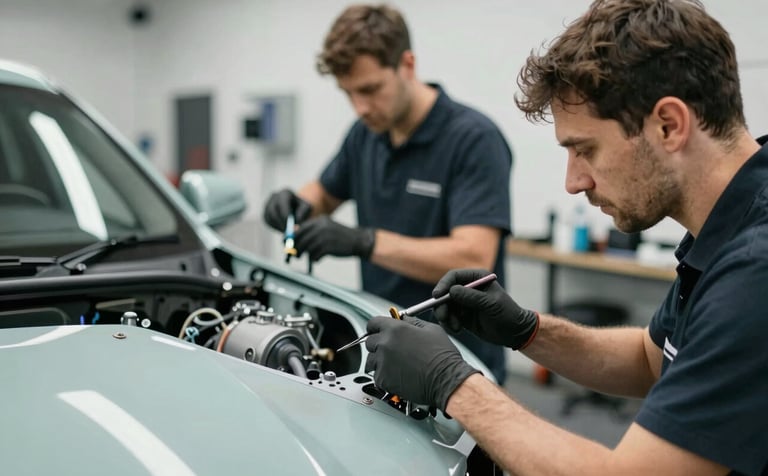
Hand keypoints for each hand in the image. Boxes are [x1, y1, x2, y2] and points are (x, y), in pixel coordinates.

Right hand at [263, 188, 312, 230]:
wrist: (296, 210)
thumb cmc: (303, 209)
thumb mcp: (307, 209)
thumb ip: (303, 213)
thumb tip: (296, 222)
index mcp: (285, 193)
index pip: (282, 203)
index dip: (284, 215)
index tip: (290, 226)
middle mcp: (274, 196)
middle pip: (273, 210)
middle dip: (280, 223)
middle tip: (287, 233)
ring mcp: (268, 204)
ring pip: (269, 217)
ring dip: (278, 226)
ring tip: (288, 230)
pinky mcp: (265, 212)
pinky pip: (267, 221)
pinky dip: (274, 227)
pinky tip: (283, 228)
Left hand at [294, 216, 374, 260]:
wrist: (358, 240)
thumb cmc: (340, 236)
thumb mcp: (326, 228)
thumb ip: (312, 230)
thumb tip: (294, 234)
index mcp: (319, 220)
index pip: (299, 229)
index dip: (291, 237)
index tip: (286, 243)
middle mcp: (320, 227)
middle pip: (300, 239)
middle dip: (296, 248)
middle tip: (296, 255)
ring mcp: (324, 237)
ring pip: (306, 248)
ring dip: (305, 255)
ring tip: (310, 257)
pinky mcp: (328, 247)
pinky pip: (314, 255)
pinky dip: (314, 259)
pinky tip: (318, 259)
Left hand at [364, 315, 479, 410]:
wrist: (446, 380)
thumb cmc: (442, 356)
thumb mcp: (431, 330)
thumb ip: (413, 322)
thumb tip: (404, 318)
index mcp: (395, 329)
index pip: (373, 323)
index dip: (376, 327)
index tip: (377, 331)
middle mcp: (385, 344)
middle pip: (370, 342)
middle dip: (378, 345)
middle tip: (392, 351)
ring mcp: (382, 362)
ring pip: (371, 360)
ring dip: (379, 361)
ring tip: (396, 365)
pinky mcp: (382, 379)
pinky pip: (376, 375)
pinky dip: (384, 376)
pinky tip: (398, 375)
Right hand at [433, 269, 538, 349]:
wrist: (513, 333)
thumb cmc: (507, 313)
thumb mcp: (490, 304)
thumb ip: (471, 297)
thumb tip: (452, 291)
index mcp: (476, 278)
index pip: (454, 276)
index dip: (443, 285)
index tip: (437, 296)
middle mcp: (468, 288)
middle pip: (445, 292)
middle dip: (441, 305)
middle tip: (443, 317)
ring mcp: (464, 302)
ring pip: (444, 306)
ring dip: (446, 317)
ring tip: (456, 327)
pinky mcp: (461, 315)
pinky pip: (448, 317)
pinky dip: (449, 324)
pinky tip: (458, 330)